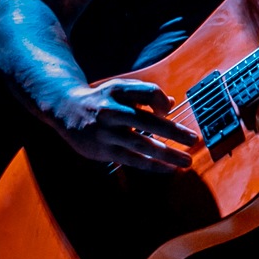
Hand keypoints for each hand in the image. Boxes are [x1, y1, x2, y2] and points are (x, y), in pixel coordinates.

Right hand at [52, 79, 197, 171]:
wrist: (65, 109)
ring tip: (186, 161)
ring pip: (142, 145)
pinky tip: (167, 168)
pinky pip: (132, 160)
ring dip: (167, 154)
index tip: (166, 112)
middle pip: (148, 121)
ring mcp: (106, 132)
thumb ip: (144, 94)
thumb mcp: (120, 89)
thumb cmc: (101, 99)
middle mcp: (111, 110)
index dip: (162, 102)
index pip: (149, 92)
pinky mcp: (103, 150)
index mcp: (117, 90)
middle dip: (174, 132)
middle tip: (194, 140)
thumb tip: (170, 104)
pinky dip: (151, 165)